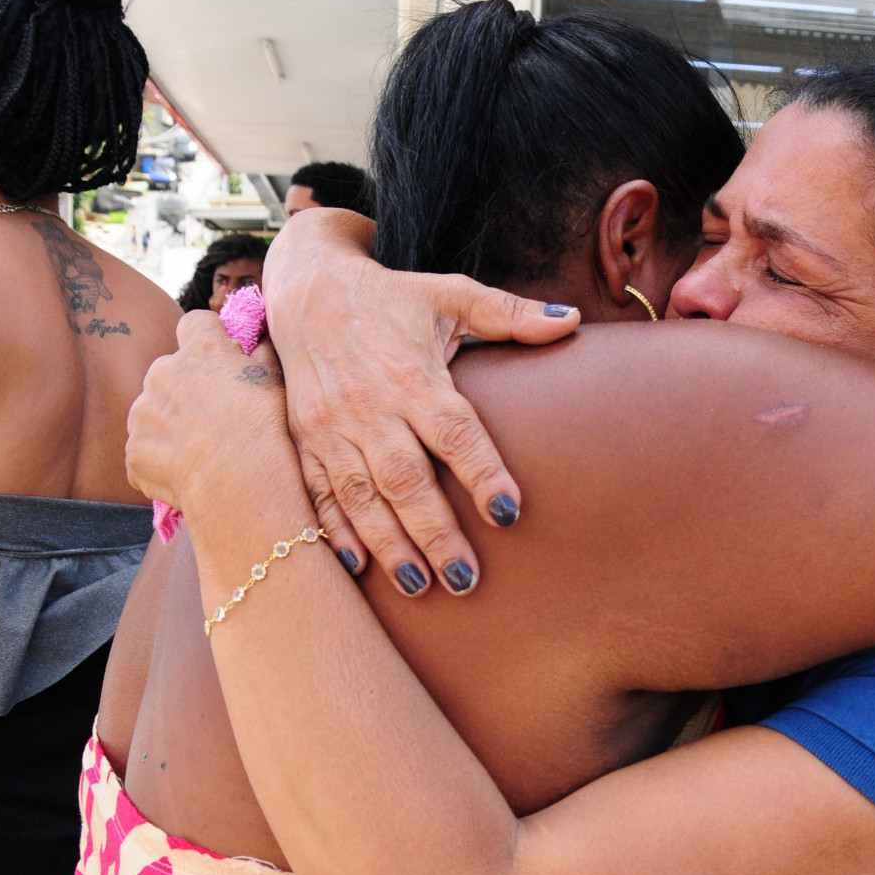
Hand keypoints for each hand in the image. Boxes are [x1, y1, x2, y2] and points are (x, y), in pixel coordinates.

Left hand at [127, 313, 294, 517]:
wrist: (240, 484)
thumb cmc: (266, 429)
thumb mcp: (275, 382)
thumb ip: (261, 353)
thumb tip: (258, 340)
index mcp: (199, 351)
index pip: (195, 323)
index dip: (207, 338)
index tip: (220, 357)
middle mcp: (162, 373)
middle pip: (169, 370)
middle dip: (185, 387)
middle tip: (212, 416)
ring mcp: (143, 413)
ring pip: (153, 410)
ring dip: (169, 423)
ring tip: (199, 449)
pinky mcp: (134, 450)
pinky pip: (146, 450)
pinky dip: (161, 459)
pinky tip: (187, 472)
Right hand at [261, 209, 581, 596]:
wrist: (306, 288)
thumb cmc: (391, 297)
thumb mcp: (450, 293)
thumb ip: (510, 313)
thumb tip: (570, 322)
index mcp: (411, 373)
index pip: (453, 431)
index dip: (482, 473)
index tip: (509, 514)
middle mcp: (370, 405)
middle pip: (405, 478)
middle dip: (434, 532)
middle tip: (465, 578)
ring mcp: (332, 427)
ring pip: (360, 495)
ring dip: (389, 544)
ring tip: (421, 585)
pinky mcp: (304, 440)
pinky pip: (318, 493)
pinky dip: (335, 532)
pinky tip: (359, 568)